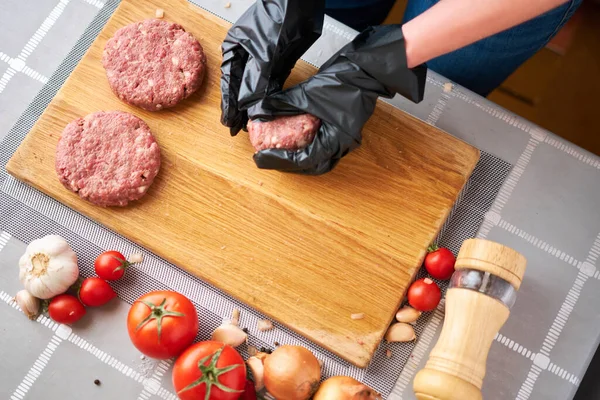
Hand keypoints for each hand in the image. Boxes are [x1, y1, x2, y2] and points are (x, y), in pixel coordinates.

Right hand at [220, 0, 325, 134]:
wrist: (302, 3)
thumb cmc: (279, 17)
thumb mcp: (265, 53)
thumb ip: (256, 81)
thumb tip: (250, 106)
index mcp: (234, 48)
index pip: (228, 81)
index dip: (228, 104)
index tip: (229, 122)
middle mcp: (246, 54)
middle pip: (241, 86)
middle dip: (240, 107)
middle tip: (238, 128)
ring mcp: (264, 58)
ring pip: (257, 87)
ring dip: (255, 104)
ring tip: (251, 124)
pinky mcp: (280, 61)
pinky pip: (272, 83)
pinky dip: (270, 97)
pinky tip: (267, 110)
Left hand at [248, 25, 427, 174]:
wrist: (366, 69)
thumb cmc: (343, 80)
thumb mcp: (307, 94)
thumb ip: (281, 105)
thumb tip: (259, 111)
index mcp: (336, 140)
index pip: (303, 160)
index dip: (279, 160)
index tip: (260, 157)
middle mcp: (342, 146)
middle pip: (311, 166)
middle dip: (287, 164)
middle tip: (267, 158)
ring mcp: (345, 141)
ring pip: (318, 160)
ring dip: (298, 159)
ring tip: (279, 153)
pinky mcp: (343, 134)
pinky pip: (323, 149)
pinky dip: (307, 149)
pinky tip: (294, 143)